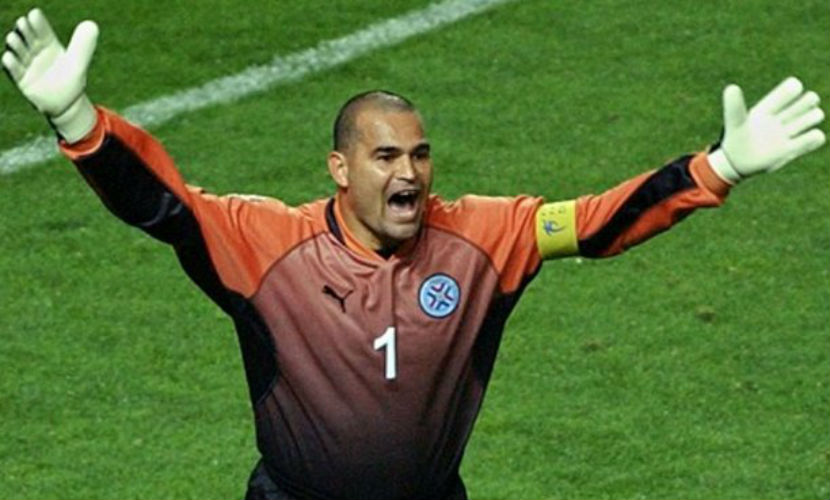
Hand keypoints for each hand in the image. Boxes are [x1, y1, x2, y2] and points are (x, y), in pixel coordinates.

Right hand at [2, 8, 98, 142]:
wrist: (66, 105)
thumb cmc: (71, 80)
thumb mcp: (78, 63)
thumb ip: (83, 45)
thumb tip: (92, 24)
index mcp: (49, 45)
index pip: (42, 31)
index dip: (38, 23)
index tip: (34, 14)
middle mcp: (36, 53)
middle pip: (28, 39)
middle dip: (24, 32)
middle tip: (22, 23)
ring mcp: (27, 66)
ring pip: (19, 53)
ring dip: (15, 46)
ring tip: (13, 38)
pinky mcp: (22, 80)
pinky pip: (15, 72)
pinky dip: (11, 65)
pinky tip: (8, 57)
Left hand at [708, 77, 825, 183]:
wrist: (735, 162)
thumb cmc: (734, 138)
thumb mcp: (735, 121)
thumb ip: (734, 106)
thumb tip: (731, 87)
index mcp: (770, 107)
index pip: (790, 90)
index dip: (793, 88)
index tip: (793, 90)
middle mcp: (782, 117)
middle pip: (808, 100)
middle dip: (807, 102)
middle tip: (792, 115)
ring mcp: (788, 133)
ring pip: (814, 116)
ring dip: (811, 118)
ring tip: (793, 129)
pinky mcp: (792, 149)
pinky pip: (814, 138)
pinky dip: (815, 137)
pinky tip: (806, 138)